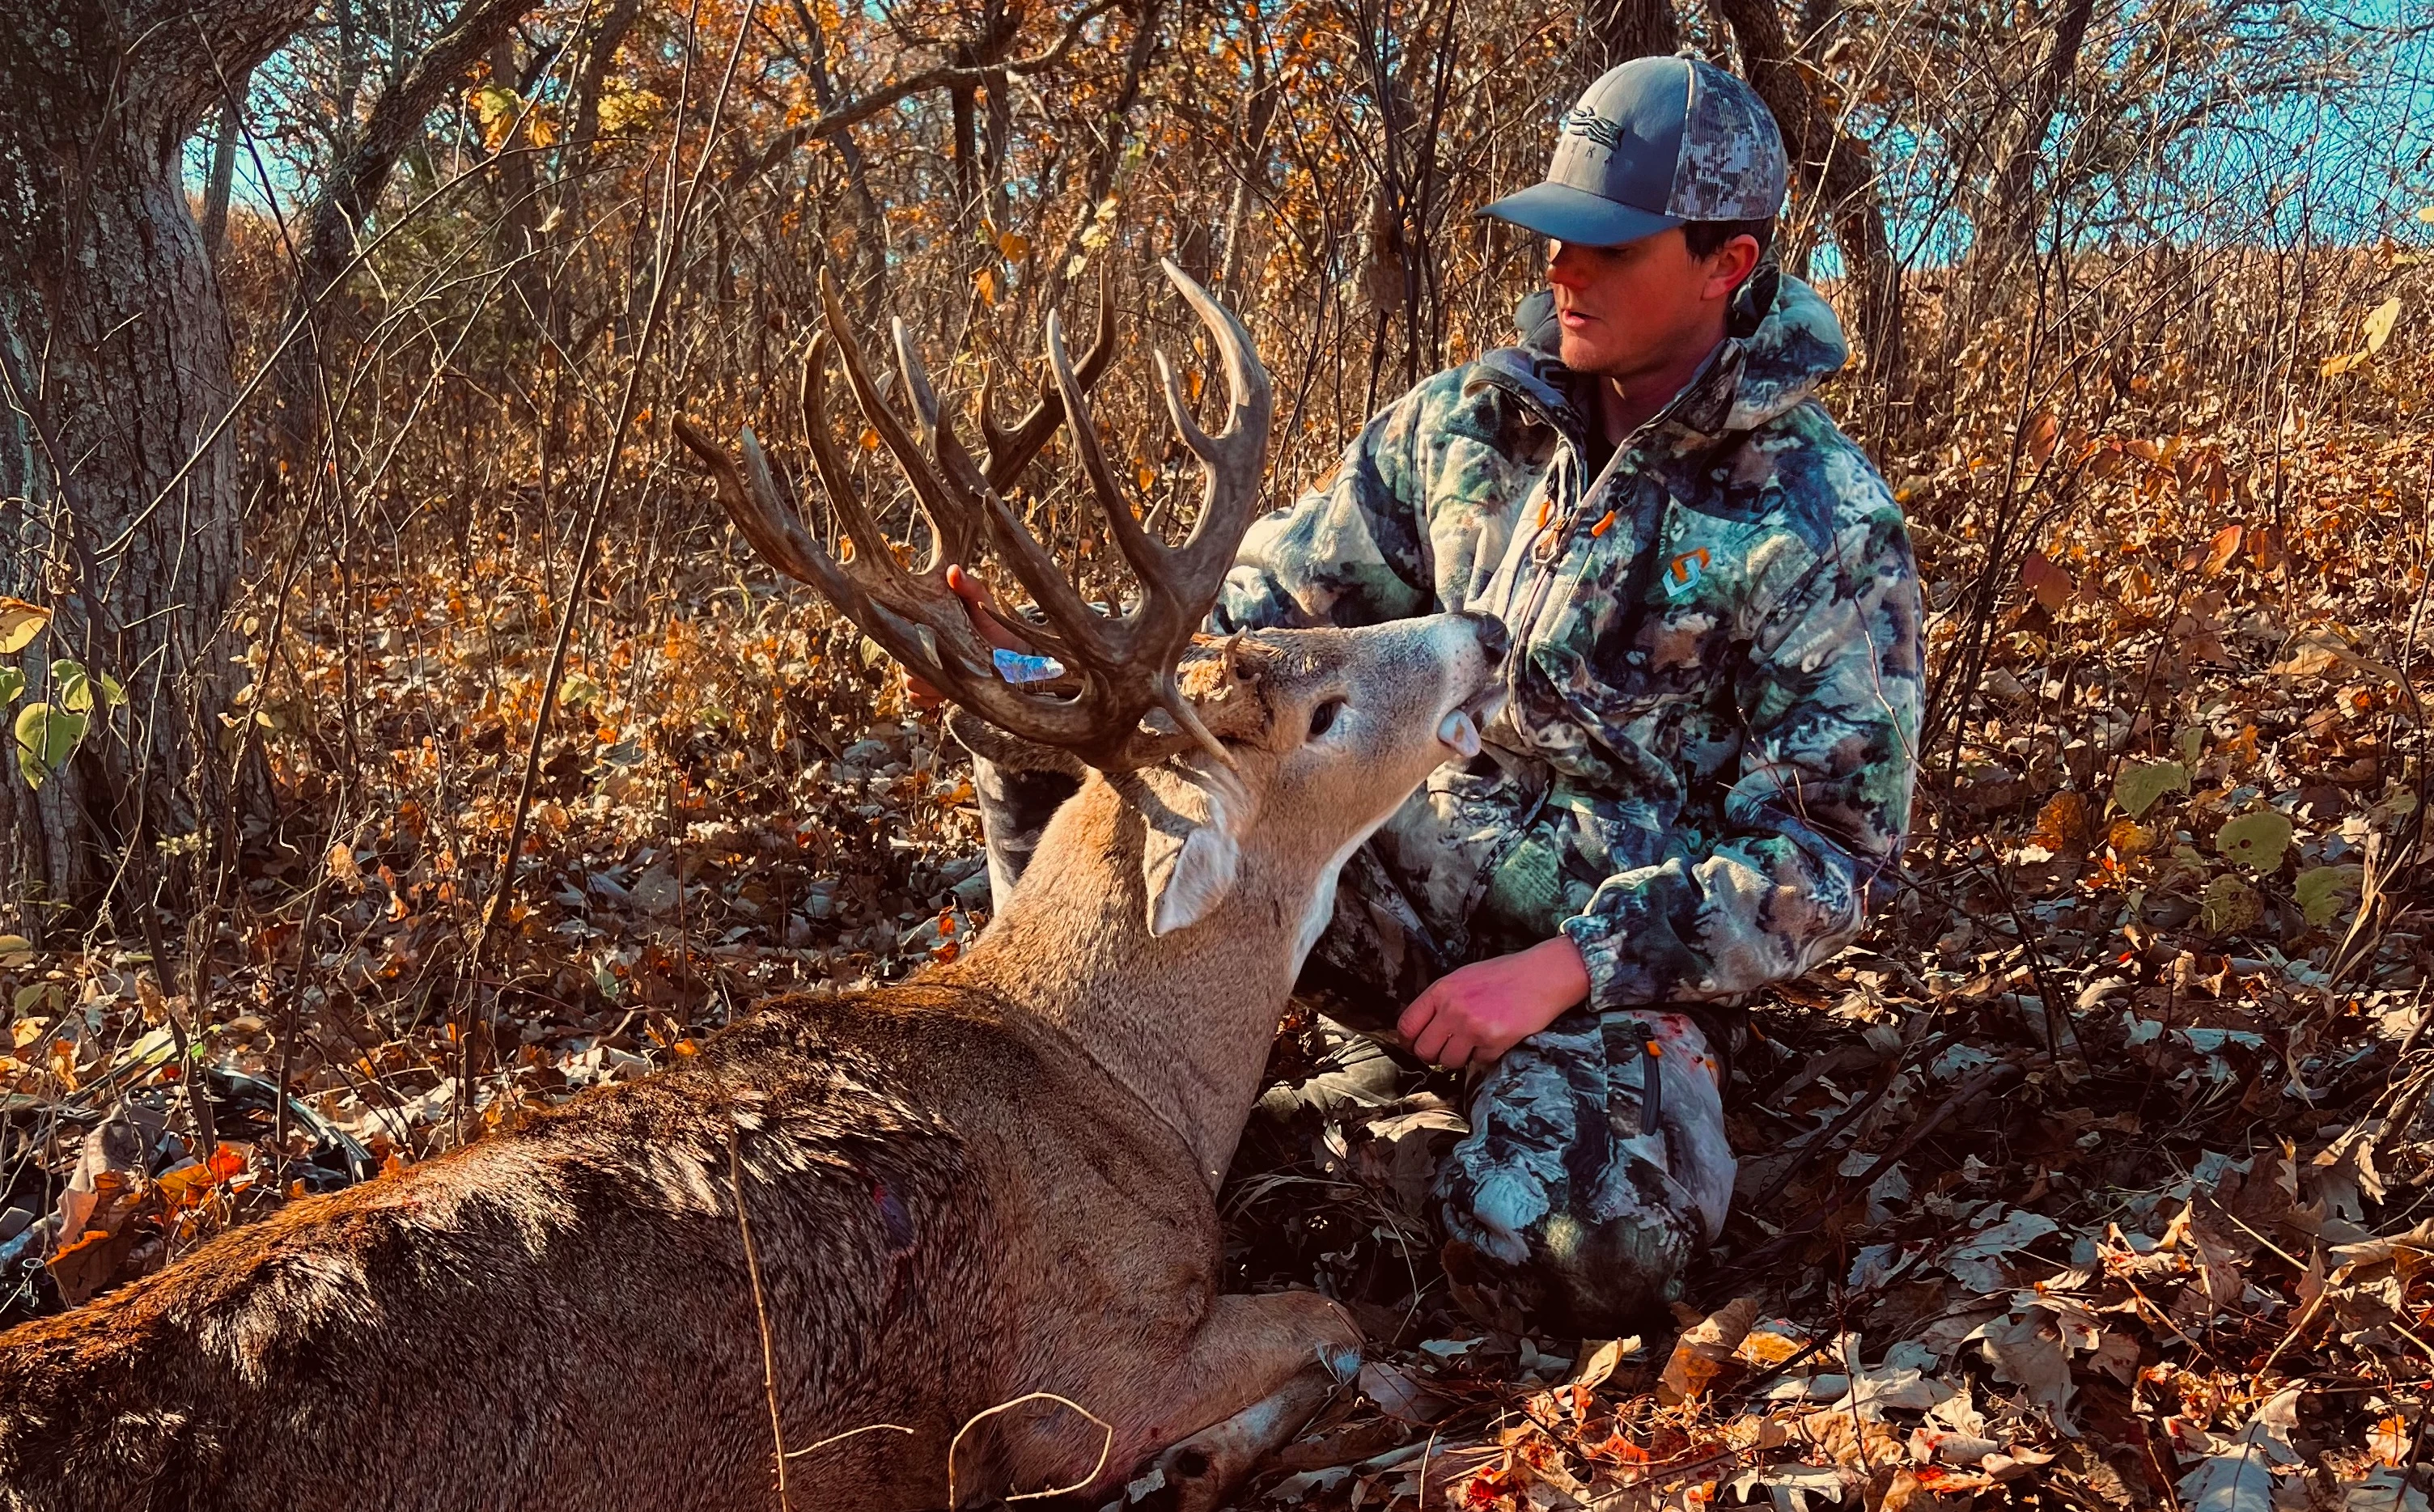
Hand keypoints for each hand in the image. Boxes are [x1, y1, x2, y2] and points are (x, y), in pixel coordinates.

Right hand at [906, 565, 1029, 709]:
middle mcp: (914, 644)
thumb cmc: (993, 626)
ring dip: (932, 682)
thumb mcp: (983, 603)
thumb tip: (953, 570)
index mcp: (922, 621)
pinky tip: (949, 691)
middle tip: (955, 663)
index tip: (937, 642)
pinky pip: (914, 697)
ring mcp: (917, 669)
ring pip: (909, 680)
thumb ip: (969, 587)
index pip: (899, 629)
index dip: (914, 638)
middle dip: (929, 664)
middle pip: (904, 659)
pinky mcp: (924, 691)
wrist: (1009, 658)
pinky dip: (930, 697)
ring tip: (957, 677)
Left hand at [1397, 936, 1590, 1069]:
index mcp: (1442, 990)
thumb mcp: (1463, 978)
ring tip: (1473, 1043)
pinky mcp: (1493, 1042)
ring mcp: (1473, 1027)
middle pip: (1424, 1050)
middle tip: (1445, 1050)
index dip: (1408, 1042)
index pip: (1407, 1025)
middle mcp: (1453, 1009)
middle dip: (1433, 1055)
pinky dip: (1485, 1055)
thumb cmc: (1504, 975)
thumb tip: (1422, 1027)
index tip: (1414, 1046)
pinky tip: (1495, 1038)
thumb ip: (1441, 1001)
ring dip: (1459, 1058)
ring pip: (1449, 1062)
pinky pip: (1478, 1062)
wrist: (1542, 975)